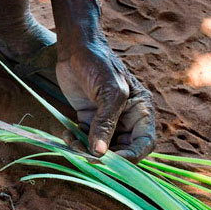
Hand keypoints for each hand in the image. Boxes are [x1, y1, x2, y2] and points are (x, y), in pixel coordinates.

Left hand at [56, 39, 155, 162]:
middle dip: (104, 157)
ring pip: (101, 148)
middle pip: (122, 150)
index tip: (110, 161)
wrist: (75, 48)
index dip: (130, 157)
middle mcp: (127, 119)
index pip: (144, 143)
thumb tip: (100, 153)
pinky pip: (86, 140)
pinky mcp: (89, 119)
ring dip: (86, 151)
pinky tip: (66, 134)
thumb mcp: (109, 93)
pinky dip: (76, 143)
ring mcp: (107, 120)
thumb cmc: (99, 64)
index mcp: (140, 111)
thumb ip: (106, 123)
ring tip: (71, 142)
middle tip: (85, 156)